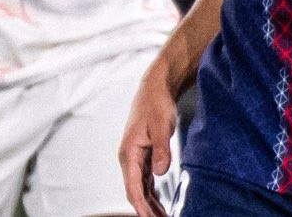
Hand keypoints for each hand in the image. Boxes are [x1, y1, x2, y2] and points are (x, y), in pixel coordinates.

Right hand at [118, 60, 178, 216]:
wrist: (156, 88)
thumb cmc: (157, 104)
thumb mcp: (162, 126)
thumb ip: (161, 150)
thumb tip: (160, 173)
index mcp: (129, 153)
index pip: (133, 187)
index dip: (141, 206)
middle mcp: (129, 157)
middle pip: (136, 191)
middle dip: (146, 209)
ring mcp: (135, 156)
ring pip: (141, 186)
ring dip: (149, 202)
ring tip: (161, 216)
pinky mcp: (144, 153)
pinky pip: (145, 178)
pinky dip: (151, 191)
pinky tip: (158, 201)